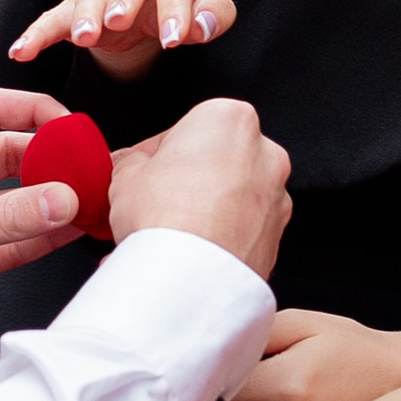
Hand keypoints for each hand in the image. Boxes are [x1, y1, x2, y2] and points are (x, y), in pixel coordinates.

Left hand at [0, 86, 81, 354]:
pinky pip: (7, 239)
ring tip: (83, 201)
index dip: (31, 111)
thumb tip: (61, 199)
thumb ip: (9, 218)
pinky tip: (64, 234)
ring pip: (10, 199)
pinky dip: (36, 236)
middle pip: (5, 153)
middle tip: (83, 167)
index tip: (67, 124)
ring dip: (45, 201)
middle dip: (46, 159)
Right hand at [7, 0, 236, 81]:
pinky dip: (38, 33)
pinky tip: (22, 50)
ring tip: (83, 37)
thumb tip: (200, 26)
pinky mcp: (76, 6)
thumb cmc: (188, 3)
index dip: (175, 9)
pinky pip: (54, 17)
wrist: (156, 7)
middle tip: (118, 21)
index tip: (175, 39)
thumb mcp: (211, 7)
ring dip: (84, 15)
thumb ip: (215, 15)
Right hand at [106, 97, 290, 281]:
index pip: (185, 129)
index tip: (140, 172)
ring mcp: (275, 198)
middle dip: (185, 181)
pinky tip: (189, 253)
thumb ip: (131, 163)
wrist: (189, 281)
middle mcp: (263, 153)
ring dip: (205, 210)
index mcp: (229, 119)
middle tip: (153, 203)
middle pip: (215, 161)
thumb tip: (130, 166)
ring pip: (233, 197)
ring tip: (169, 234)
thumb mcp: (125, 176)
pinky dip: (220, 238)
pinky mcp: (276, 239)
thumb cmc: (166, 221)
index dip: (155, 154)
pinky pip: (242, 231)